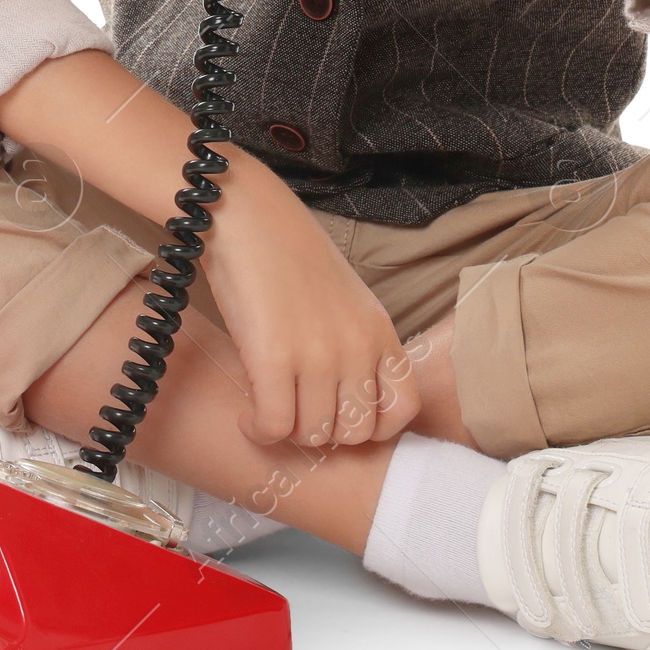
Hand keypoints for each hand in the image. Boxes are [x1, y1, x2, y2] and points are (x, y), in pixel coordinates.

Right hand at [203, 225, 422, 450]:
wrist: (246, 214)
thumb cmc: (287, 252)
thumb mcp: (344, 299)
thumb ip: (354, 345)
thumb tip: (343, 401)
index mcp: (379, 330)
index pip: (404, 408)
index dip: (372, 427)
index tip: (339, 416)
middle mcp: (357, 346)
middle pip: (355, 432)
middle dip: (324, 432)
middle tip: (296, 412)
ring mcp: (318, 354)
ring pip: (313, 435)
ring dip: (287, 431)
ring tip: (268, 407)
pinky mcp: (273, 358)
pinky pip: (275, 426)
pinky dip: (259, 430)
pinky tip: (247, 415)